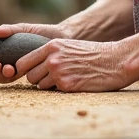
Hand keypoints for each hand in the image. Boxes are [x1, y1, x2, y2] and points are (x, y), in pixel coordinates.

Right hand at [0, 23, 73, 82]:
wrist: (62, 39)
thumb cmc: (42, 32)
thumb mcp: (25, 29)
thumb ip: (9, 30)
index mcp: (2, 49)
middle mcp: (7, 60)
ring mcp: (17, 69)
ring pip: (1, 77)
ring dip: (1, 75)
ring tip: (8, 68)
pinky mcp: (27, 75)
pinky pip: (16, 81)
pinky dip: (12, 78)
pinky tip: (16, 73)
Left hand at [0, 38, 133, 91]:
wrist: (114, 61)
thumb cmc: (93, 54)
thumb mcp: (70, 46)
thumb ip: (52, 53)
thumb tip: (35, 65)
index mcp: (52, 46)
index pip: (23, 62)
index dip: (26, 70)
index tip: (31, 73)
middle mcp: (52, 58)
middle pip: (30, 76)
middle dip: (38, 79)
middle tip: (52, 78)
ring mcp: (59, 72)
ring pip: (40, 86)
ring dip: (49, 86)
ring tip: (66, 79)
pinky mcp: (67, 85)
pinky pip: (53, 92)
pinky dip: (60, 91)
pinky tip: (73, 84)